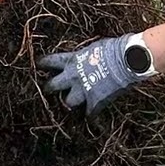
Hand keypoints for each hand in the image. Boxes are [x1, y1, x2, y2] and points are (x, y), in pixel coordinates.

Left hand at [36, 33, 151, 115]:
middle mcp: (73, 76)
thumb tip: (88, 58)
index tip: (38, 65)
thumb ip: (86, 56)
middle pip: (52, 86)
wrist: (126, 59)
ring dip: (70, 103)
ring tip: (70, 105)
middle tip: (49, 89)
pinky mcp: (95, 102)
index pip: (50, 61)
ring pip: (67, 102)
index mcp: (71, 60)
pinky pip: (90, 114)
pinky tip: (92, 117)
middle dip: (50, 88)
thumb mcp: (94, 48)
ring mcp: (83, 90)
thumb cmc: (113, 48)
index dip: (43, 64)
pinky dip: (91, 115)